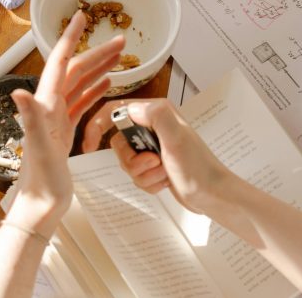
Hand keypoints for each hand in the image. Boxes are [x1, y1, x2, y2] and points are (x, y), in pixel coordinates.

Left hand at [5, 10, 125, 235]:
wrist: (40, 206)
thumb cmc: (41, 182)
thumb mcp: (40, 148)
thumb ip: (31, 118)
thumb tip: (19, 93)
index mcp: (45, 105)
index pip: (60, 63)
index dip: (70, 38)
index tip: (81, 17)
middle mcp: (49, 107)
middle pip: (76, 70)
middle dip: (97, 52)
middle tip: (121, 42)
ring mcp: (57, 119)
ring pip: (80, 84)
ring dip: (99, 68)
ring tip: (120, 58)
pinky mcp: (64, 132)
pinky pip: (81, 103)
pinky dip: (94, 90)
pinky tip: (106, 85)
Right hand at [82, 99, 233, 214]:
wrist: (212, 195)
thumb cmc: (198, 167)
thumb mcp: (176, 137)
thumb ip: (156, 116)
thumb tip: (131, 107)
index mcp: (156, 112)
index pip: (115, 111)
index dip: (97, 126)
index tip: (89, 147)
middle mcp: (153, 125)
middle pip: (118, 142)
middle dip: (132, 160)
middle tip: (154, 163)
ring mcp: (153, 146)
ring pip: (127, 162)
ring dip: (143, 174)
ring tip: (163, 173)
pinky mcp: (155, 165)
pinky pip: (137, 175)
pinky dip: (148, 182)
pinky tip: (165, 182)